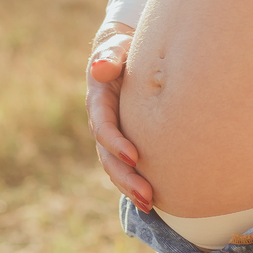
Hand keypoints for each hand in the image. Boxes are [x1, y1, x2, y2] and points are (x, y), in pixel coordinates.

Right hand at [86, 27, 152, 211]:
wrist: (123, 55)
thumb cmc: (123, 49)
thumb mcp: (116, 47)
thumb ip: (109, 56)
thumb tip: (100, 68)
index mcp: (99, 100)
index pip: (103, 126)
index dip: (115, 143)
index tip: (134, 157)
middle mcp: (102, 122)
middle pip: (108, 156)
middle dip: (125, 177)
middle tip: (147, 194)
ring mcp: (112, 135)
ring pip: (115, 167)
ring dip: (130, 187)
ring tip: (151, 205)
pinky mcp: (123, 142)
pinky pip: (126, 167)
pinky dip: (135, 184)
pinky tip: (154, 201)